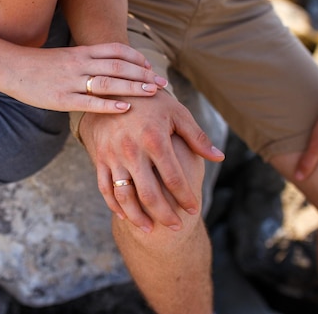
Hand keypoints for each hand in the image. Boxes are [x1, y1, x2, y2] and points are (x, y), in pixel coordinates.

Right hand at [0, 42, 167, 112]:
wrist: (9, 67)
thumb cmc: (38, 65)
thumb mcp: (65, 57)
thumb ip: (85, 61)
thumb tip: (106, 69)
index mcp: (81, 52)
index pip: (116, 51)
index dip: (136, 58)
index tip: (151, 67)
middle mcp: (80, 63)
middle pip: (118, 66)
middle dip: (143, 74)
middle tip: (162, 83)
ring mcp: (71, 81)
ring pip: (108, 82)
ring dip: (133, 87)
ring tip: (152, 93)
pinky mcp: (61, 98)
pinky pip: (89, 101)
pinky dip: (109, 104)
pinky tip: (125, 108)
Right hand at [79, 91, 224, 231]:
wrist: (111, 87)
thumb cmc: (150, 100)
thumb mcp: (177, 112)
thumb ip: (197, 136)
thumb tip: (219, 157)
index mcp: (155, 140)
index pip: (174, 179)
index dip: (185, 198)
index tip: (194, 209)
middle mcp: (132, 151)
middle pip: (150, 194)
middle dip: (165, 215)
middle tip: (177, 227)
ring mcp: (113, 156)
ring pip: (125, 196)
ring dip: (138, 217)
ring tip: (151, 229)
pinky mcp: (99, 158)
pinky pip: (105, 188)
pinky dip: (115, 205)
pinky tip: (126, 215)